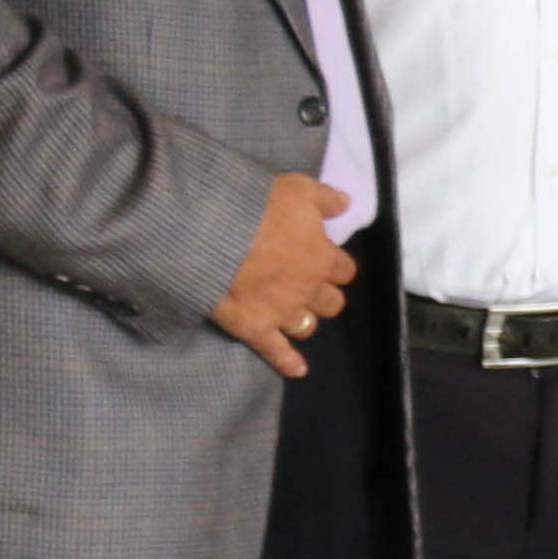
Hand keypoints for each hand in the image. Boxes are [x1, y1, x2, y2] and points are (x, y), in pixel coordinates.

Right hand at [209, 173, 357, 377]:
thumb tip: (345, 204)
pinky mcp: (255, 328)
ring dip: (305, 319)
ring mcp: (283, 312)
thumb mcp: (298, 189)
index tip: (323, 257)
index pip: (344, 269)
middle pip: (331, 302)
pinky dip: (288, 362)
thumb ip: (326, 199)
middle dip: (323, 294)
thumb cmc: (257, 207)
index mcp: (322, 258)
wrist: (212, 234)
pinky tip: (297, 370)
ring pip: (308, 325)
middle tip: (308, 285)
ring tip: (295, 314)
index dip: (335, 265)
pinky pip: (277, 352)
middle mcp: (308, 290)